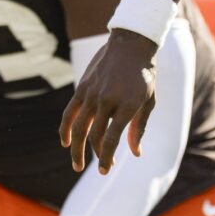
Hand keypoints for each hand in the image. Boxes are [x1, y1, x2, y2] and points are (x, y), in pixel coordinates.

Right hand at [59, 29, 157, 173]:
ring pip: (79, 129)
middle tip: (100, 168)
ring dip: (76, 149)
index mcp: (128, 105)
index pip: (112, 139)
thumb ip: (139, 127)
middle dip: (97, 155)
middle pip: (96, 136)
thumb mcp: (149, 100)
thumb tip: (136, 153)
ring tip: (78, 164)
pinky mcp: (81, 88)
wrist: (131, 45)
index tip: (105, 171)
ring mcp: (92, 94)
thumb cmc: (145, 74)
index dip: (107, 157)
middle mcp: (107, 101)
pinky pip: (69, 113)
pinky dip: (65, 130)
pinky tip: (65, 143)